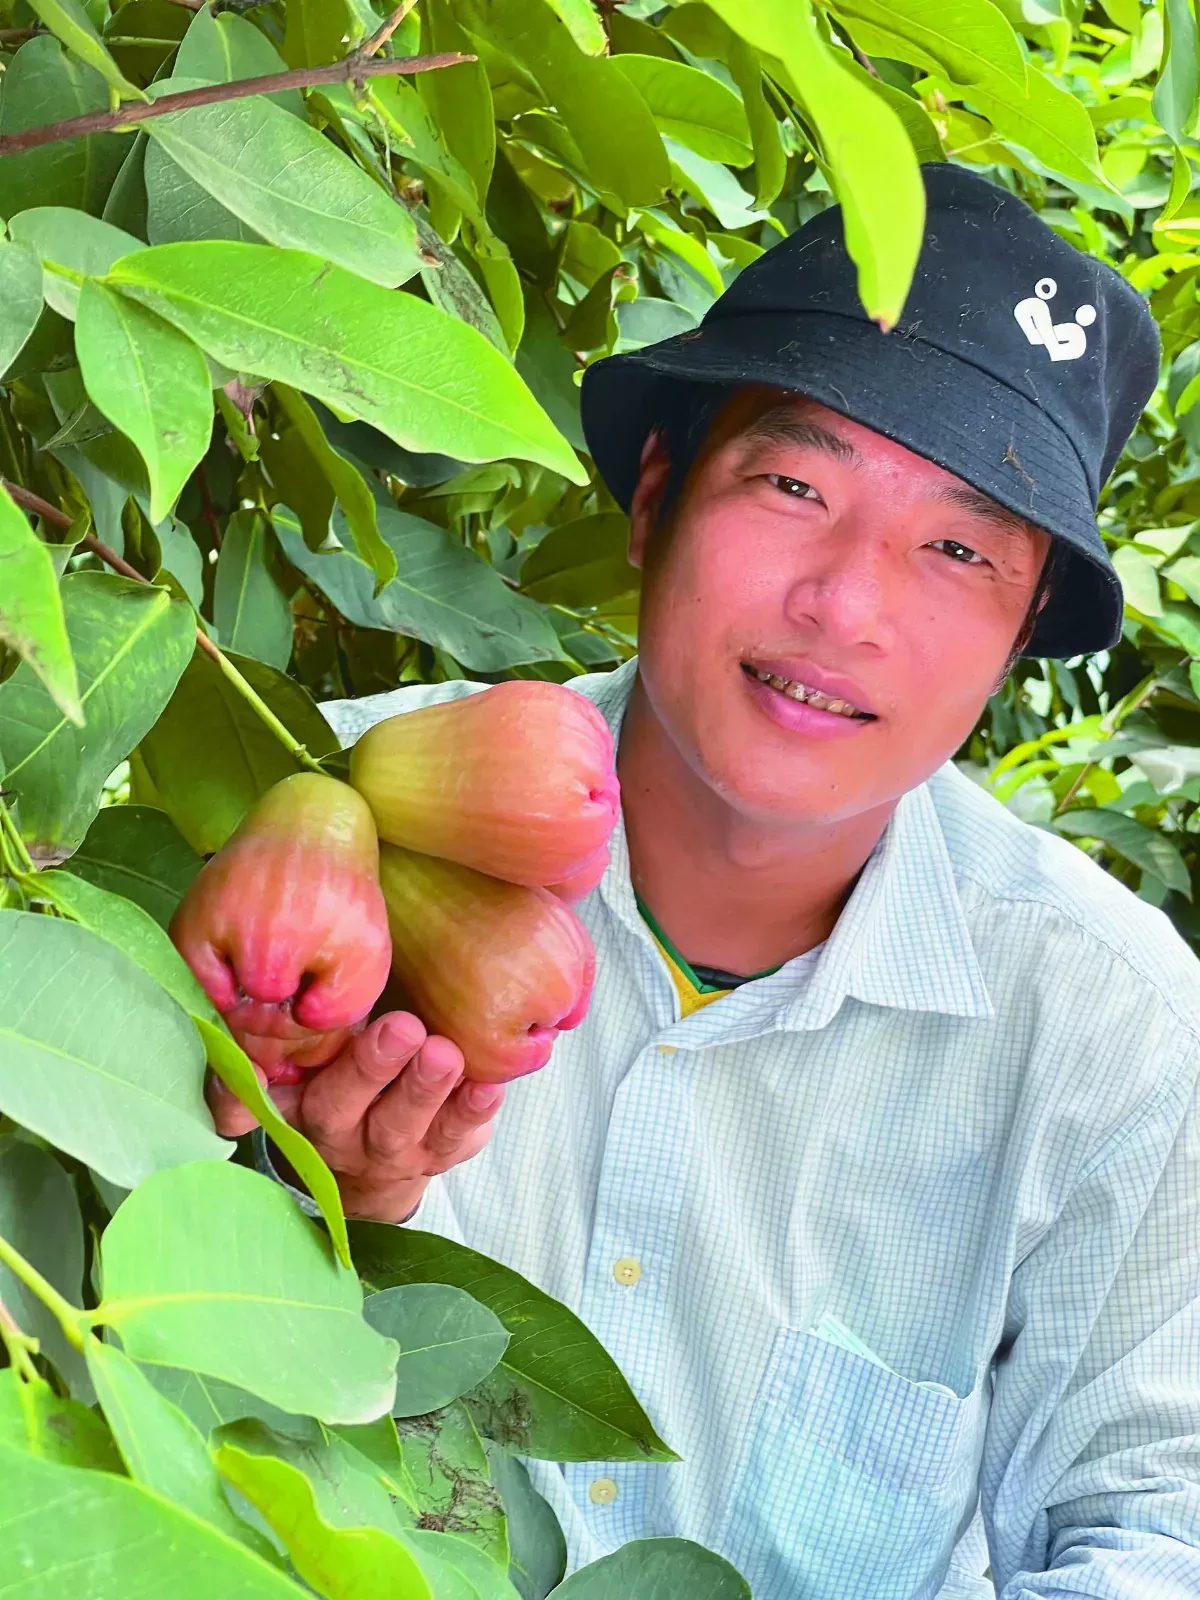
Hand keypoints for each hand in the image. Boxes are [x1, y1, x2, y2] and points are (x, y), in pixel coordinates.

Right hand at [206, 1011, 504, 1222]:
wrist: (384, 1148)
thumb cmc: (344, 1070)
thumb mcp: (303, 1061)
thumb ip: (270, 1039)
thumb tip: (226, 1008)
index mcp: (295, 1105)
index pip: (259, 1101)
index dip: (249, 1091)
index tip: (263, 1061)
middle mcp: (338, 1134)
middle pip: (344, 1106)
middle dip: (371, 1066)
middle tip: (401, 1026)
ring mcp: (392, 1149)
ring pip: (402, 1126)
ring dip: (424, 1089)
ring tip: (444, 1053)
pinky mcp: (441, 1151)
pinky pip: (456, 1139)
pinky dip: (472, 1113)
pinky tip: (488, 1084)